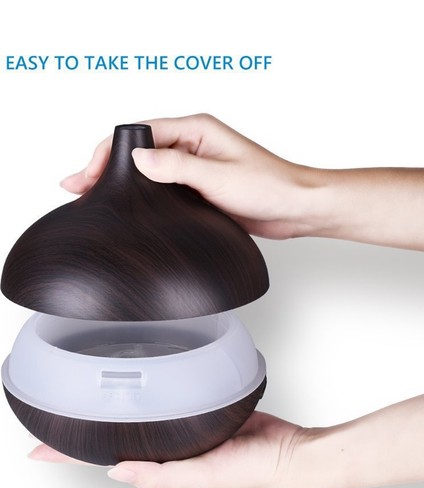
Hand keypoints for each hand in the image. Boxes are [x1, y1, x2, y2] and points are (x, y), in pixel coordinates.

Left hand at [29, 412, 304, 487]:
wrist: (282, 450)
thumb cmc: (249, 470)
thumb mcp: (203, 478)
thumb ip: (162, 478)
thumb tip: (116, 472)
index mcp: (159, 465)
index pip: (103, 458)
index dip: (70, 454)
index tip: (38, 447)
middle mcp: (164, 445)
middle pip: (114, 433)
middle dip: (83, 426)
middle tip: (54, 410)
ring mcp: (179, 424)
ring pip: (138, 413)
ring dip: (113, 405)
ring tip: (88, 392)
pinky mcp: (196, 405)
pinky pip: (166, 397)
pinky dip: (149, 391)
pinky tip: (142, 379)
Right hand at [61, 113, 423, 248]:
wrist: (296, 209)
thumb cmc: (270, 186)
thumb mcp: (219, 176)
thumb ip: (177, 166)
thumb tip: (137, 159)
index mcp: (196, 130)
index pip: (139, 133)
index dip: (110, 153)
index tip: (91, 175)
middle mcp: (192, 144)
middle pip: (138, 151)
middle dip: (107, 168)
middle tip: (81, 188)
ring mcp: (194, 167)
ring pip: (147, 171)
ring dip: (123, 184)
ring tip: (96, 199)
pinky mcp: (199, 188)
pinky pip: (162, 188)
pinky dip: (142, 196)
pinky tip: (130, 209)